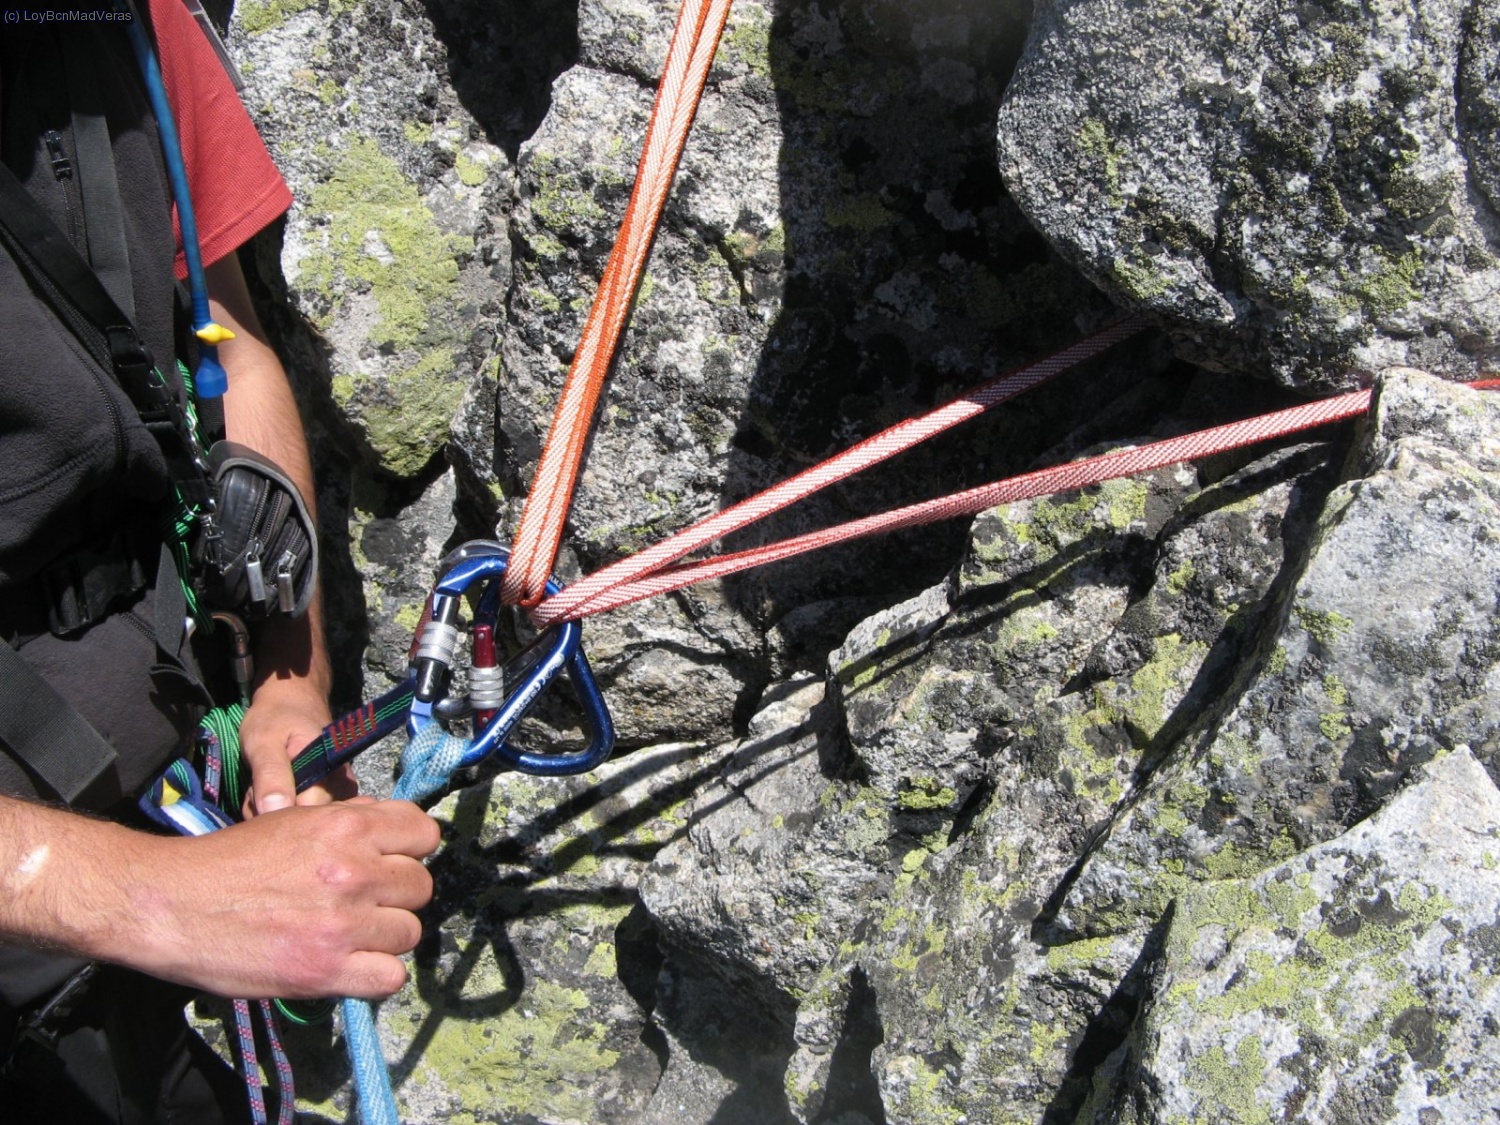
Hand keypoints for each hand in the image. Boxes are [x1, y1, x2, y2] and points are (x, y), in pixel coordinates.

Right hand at [124, 799, 439, 999]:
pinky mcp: (325, 971)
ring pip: (409, 932)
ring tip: (350, 934)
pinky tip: (348, 965)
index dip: (409, 848)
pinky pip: (389, 978)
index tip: (390, 859)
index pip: (424, 834)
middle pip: (420, 886)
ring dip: (385, 935)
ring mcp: (343, 924)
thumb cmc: (227, 860)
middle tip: (364, 901)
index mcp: (346, 827)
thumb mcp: (292, 820)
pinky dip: (374, 975)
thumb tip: (390, 827)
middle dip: (397, 894)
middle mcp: (353, 872)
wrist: (171, 905)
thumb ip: (348, 820)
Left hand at [239, 679, 353, 815]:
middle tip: (254, 790)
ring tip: (260, 789)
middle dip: (273, 812)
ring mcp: (340, 792)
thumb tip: (274, 811)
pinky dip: (282, 808)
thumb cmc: (276, 716)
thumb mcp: (263, 741)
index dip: (277, 815)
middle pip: (306, 821)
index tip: (256, 800)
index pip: (307, 816)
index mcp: (329, 772)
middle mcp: (343, 786)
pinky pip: (306, 813)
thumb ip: (270, 776)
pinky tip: (270, 793)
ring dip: (274, 810)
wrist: (293, 698)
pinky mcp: (332, 795)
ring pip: (303, 819)